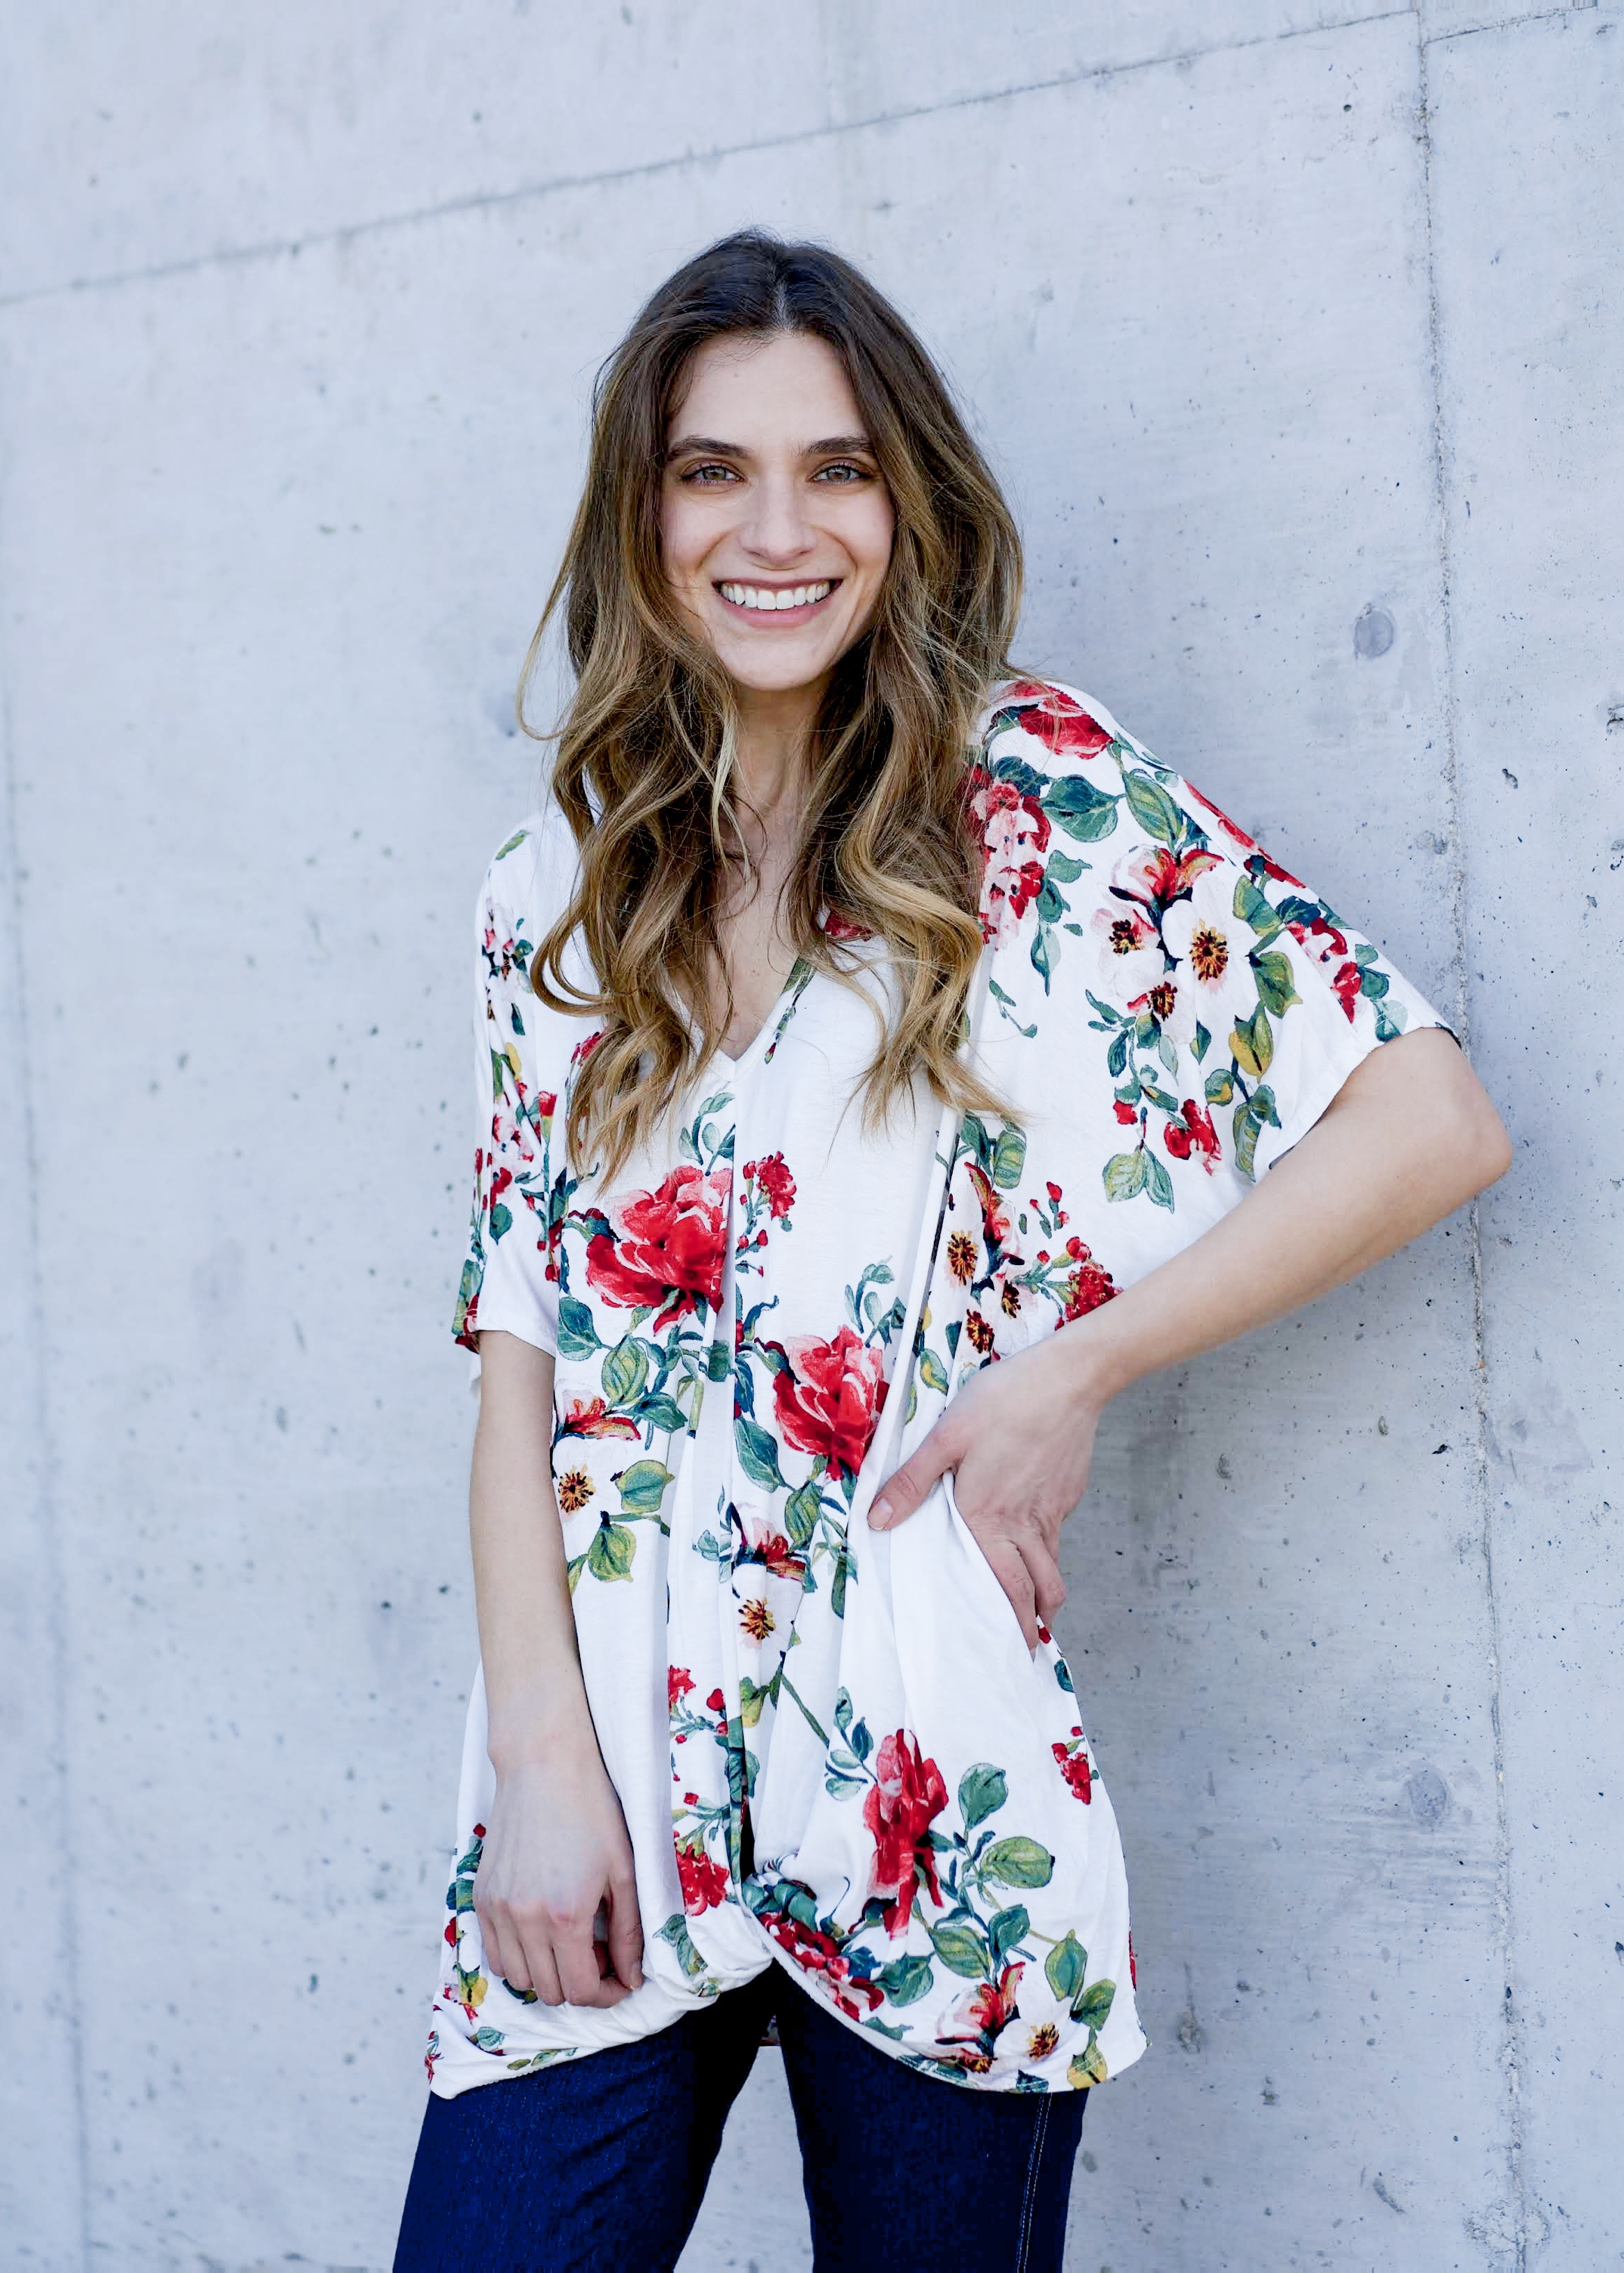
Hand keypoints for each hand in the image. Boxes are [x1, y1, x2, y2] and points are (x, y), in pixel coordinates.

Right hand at [473, 1745, 643, 2006]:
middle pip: (550, 1991)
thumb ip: (628, 1933)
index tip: (622, 1979)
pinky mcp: (480, 1897)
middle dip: (581, 1982)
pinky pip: (494, 1953)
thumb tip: (631, 1977)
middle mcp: (524, 1920)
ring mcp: (497, 1910)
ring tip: (571, 1940)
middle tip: (600, 1952)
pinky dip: (519, 1956)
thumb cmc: (591, 1812)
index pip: (582, 1991)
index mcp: (565, 1916)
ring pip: (519, 1979)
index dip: (608, 1994)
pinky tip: (541, 1930)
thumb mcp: (623, 1872)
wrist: (544, 1766)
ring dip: (548, 1973)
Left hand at [868, 1329, 1104, 1648]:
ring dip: (1045, 1594)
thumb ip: (911, 1481)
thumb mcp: (946, 1435)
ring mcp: (1052, 1509)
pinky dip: (1049, 1554)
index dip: (1010, 1625)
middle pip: (1038, 1589)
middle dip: (1034, 1624)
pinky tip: (1035, 1544)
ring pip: (1053, 1566)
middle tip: (1029, 1648)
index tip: (1012, 1651)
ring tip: (1037, 1611)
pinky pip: (1057, 1534)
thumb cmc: (1004, 1400)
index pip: (1004, 1588)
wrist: (1070, 1377)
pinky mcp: (1067, 1492)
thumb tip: (878, 1523)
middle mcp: (1025, 1523)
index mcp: (990, 1517)